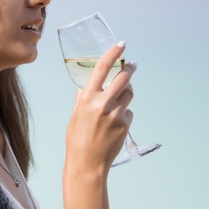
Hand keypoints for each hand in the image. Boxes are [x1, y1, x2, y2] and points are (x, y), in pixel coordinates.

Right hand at [64, 41, 135, 174]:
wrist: (86, 163)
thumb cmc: (77, 140)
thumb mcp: (75, 114)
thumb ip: (82, 98)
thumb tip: (87, 87)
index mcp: (87, 98)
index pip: (102, 68)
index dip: (113, 53)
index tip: (121, 45)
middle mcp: (103, 103)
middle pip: (123, 78)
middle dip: (130, 69)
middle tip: (132, 65)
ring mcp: (116, 114)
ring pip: (129, 94)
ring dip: (126, 92)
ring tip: (118, 101)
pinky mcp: (125, 124)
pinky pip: (129, 111)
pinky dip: (124, 113)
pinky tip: (115, 124)